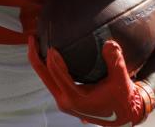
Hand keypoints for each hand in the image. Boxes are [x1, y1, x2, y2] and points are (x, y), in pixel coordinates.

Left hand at [28, 38, 154, 126]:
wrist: (122, 116)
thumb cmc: (122, 99)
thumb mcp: (121, 81)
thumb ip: (115, 62)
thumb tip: (110, 43)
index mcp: (75, 98)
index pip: (57, 73)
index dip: (52, 57)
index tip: (51, 42)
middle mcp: (65, 101)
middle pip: (43, 75)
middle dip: (35, 55)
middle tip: (32, 37)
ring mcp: (62, 100)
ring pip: (44, 77)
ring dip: (38, 60)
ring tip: (35, 40)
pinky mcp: (64, 97)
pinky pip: (50, 79)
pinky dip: (46, 65)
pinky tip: (46, 51)